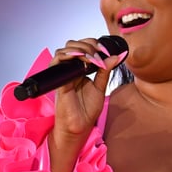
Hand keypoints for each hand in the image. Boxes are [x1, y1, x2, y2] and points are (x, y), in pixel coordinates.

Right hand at [46, 38, 126, 171]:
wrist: (79, 127)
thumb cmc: (86, 110)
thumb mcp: (100, 87)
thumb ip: (105, 71)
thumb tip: (114, 57)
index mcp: (79, 69)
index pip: (82, 47)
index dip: (93, 44)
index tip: (106, 50)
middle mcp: (70, 70)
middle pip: (72, 45)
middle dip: (87, 44)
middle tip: (99, 52)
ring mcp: (63, 74)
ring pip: (63, 50)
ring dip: (80, 49)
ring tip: (92, 57)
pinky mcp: (58, 81)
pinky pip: (57, 63)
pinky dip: (68, 56)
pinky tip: (81, 59)